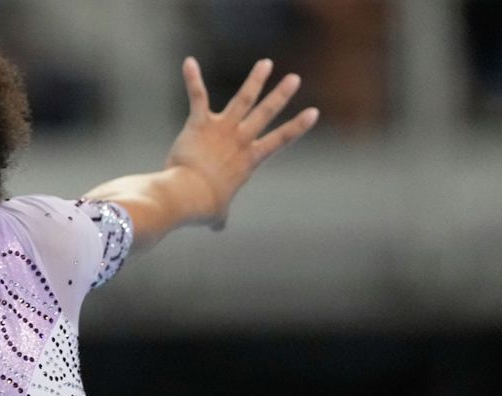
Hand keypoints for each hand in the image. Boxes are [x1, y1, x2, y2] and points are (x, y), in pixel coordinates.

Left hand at [165, 57, 318, 230]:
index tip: (313, 112)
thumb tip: (218, 227)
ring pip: (243, 99)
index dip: (297, 126)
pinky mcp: (199, 124)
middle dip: (280, 95)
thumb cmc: (203, 207)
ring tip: (265, 64)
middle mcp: (240, 140)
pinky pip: (198, 96)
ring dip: (255, 80)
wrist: (188, 195)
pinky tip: (189, 62)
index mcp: (249, 160)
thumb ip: (220, 217)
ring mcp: (221, 129)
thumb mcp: (217, 214)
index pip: (280, 140)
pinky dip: (193, 79)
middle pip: (266, 113)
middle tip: (294, 78)